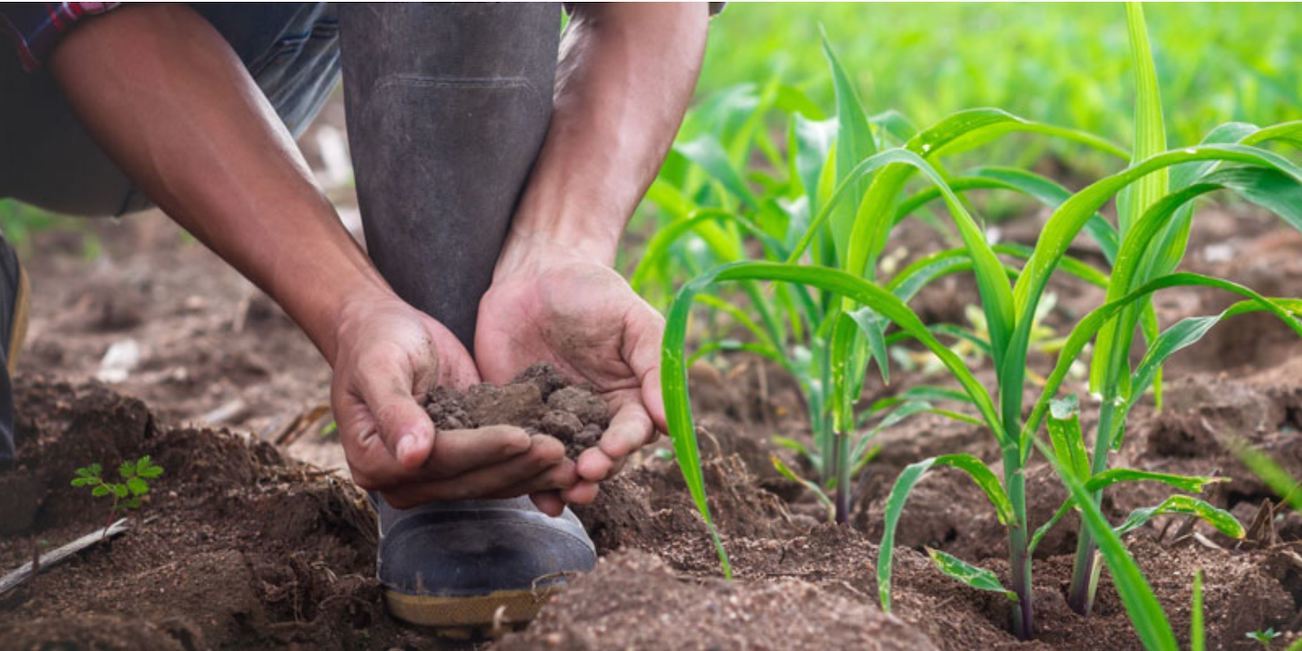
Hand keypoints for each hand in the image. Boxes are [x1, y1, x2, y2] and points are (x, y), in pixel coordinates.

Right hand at [330, 292, 576, 508]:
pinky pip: (497, 470)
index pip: (440, 461)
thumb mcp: (380, 366)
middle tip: (559, 450)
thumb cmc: (376, 341)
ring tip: (569, 461)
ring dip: (530, 473)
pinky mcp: (461, 462)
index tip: (522, 436)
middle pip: (469, 479)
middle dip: (516, 465)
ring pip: (489, 482)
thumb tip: (412, 456)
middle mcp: (404, 479)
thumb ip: (394, 410)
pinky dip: (529, 466)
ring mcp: (434, 476)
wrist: (382, 331)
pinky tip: (562, 460)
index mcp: (374, 460)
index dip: (482, 450)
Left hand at [476, 250, 666, 511]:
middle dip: (595, 471)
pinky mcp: (517, 420)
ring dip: (564, 484)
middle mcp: (594, 418)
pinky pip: (523, 453)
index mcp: (628, 397)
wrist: (534, 274)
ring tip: (560, 494)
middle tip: (583, 476)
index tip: (613, 449)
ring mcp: (555, 423)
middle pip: (601, 458)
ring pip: (564, 464)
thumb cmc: (592, 291)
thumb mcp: (633, 319)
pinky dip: (526, 477)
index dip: (624, 444)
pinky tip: (532, 496)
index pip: (633, 430)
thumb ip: (655, 364)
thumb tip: (667, 419)